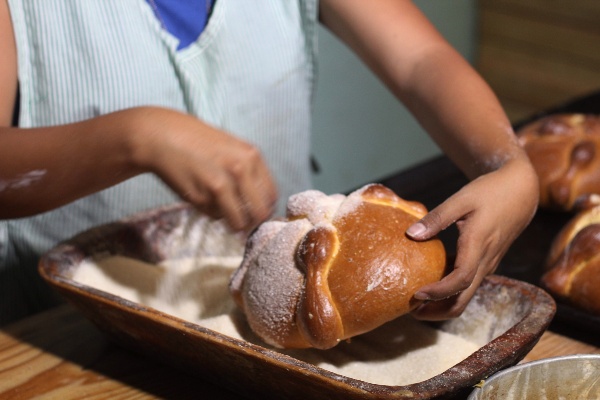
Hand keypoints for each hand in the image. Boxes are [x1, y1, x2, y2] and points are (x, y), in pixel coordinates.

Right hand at [132, 107, 277, 231]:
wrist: (163, 137)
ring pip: (238, 221)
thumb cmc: (199, 143)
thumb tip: (263, 204)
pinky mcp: (201, 198)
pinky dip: (212, 213)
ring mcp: (220, 185)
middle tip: (245, 222)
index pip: (271, 196)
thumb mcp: (233, 148)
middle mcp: (240, 170)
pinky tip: (203, 197)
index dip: (266, 208)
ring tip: (223, 210)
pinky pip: (215, 217)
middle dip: (253, 222)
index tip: (258, 213)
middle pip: (259, 213)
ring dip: (232, 222)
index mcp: (251, 156)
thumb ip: (250, 171)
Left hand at [405, 157, 538, 319]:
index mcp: (478, 245)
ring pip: (466, 295)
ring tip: (417, 302)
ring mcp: (488, 264)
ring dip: (443, 304)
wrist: (521, 191)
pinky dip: (451, 291)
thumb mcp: (462, 199)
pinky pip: (469, 284)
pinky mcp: (487, 262)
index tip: (416, 294)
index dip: (438, 292)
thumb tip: (411, 234)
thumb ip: (436, 218)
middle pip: (463, 300)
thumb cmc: (491, 191)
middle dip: (437, 311)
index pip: (460, 280)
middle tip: (411, 311)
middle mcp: (485, 261)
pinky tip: (432, 283)